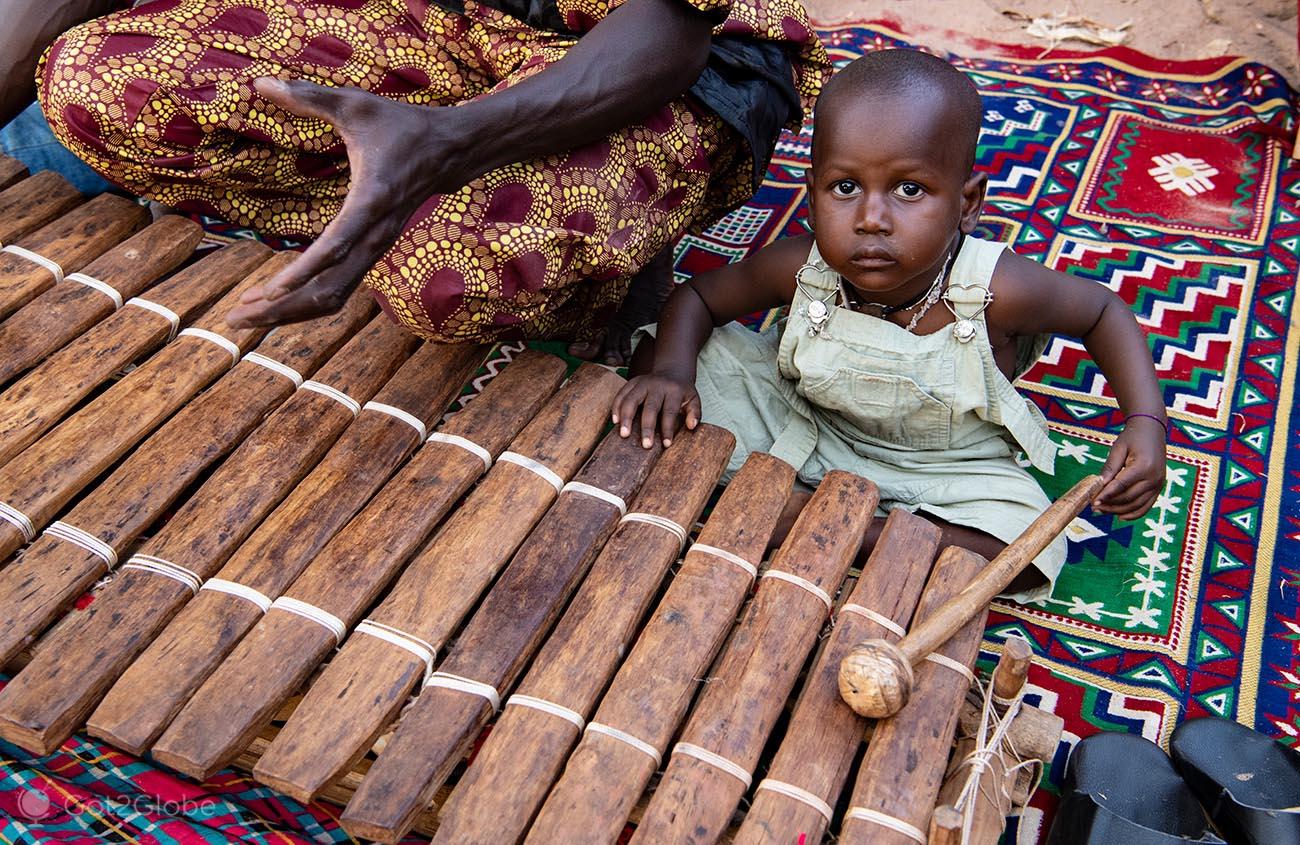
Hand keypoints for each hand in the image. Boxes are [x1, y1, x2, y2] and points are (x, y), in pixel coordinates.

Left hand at [226, 78, 476, 328]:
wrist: (447, 153)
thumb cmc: (400, 127)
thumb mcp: (356, 105)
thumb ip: (308, 96)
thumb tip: (259, 82)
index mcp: (370, 202)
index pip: (334, 247)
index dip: (301, 272)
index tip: (269, 291)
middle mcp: (373, 236)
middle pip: (329, 289)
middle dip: (282, 307)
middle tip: (236, 317)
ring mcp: (374, 250)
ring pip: (333, 297)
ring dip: (289, 312)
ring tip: (245, 316)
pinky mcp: (371, 253)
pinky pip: (338, 289)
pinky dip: (305, 301)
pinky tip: (274, 303)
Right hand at [611, 371, 700, 448]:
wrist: (671, 370)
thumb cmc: (682, 391)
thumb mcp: (693, 399)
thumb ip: (694, 412)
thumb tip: (691, 426)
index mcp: (674, 390)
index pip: (670, 412)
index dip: (668, 429)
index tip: (666, 444)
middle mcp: (657, 385)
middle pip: (650, 408)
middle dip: (647, 427)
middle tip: (645, 445)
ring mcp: (642, 382)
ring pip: (631, 400)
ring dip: (626, 417)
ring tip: (623, 434)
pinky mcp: (632, 382)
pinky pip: (621, 394)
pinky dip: (616, 407)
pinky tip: (615, 421)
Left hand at [1094, 416, 1166, 519]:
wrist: (1152, 430)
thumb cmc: (1132, 437)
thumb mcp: (1118, 449)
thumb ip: (1109, 469)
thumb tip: (1098, 487)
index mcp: (1143, 466)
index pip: (1121, 486)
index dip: (1106, 496)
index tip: (1093, 502)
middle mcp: (1154, 478)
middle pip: (1128, 498)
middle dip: (1110, 505)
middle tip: (1094, 507)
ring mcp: (1159, 484)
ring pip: (1137, 505)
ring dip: (1119, 511)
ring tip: (1102, 511)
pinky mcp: (1159, 487)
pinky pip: (1147, 506)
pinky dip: (1134, 513)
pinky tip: (1120, 516)